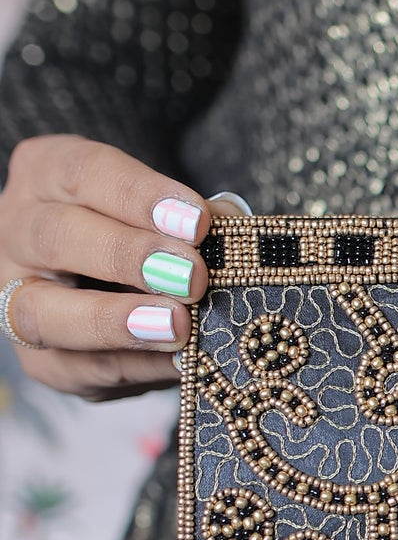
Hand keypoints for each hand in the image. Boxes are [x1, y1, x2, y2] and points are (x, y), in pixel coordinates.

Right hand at [0, 133, 211, 400]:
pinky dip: (131, 364)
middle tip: (192, 276)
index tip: (197, 220)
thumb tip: (234, 241)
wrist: (114, 289)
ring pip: (43, 311)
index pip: (84, 172)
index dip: (140, 196)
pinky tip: (176, 362)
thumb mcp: (168, 213)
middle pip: (55, 237)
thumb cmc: (146, 234)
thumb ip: (197, 221)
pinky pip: (75, 367)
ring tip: (177, 325)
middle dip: (128, 257)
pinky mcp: (39, 359)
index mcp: (48, 174)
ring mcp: (14, 298)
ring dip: (115, 321)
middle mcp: (17, 230)